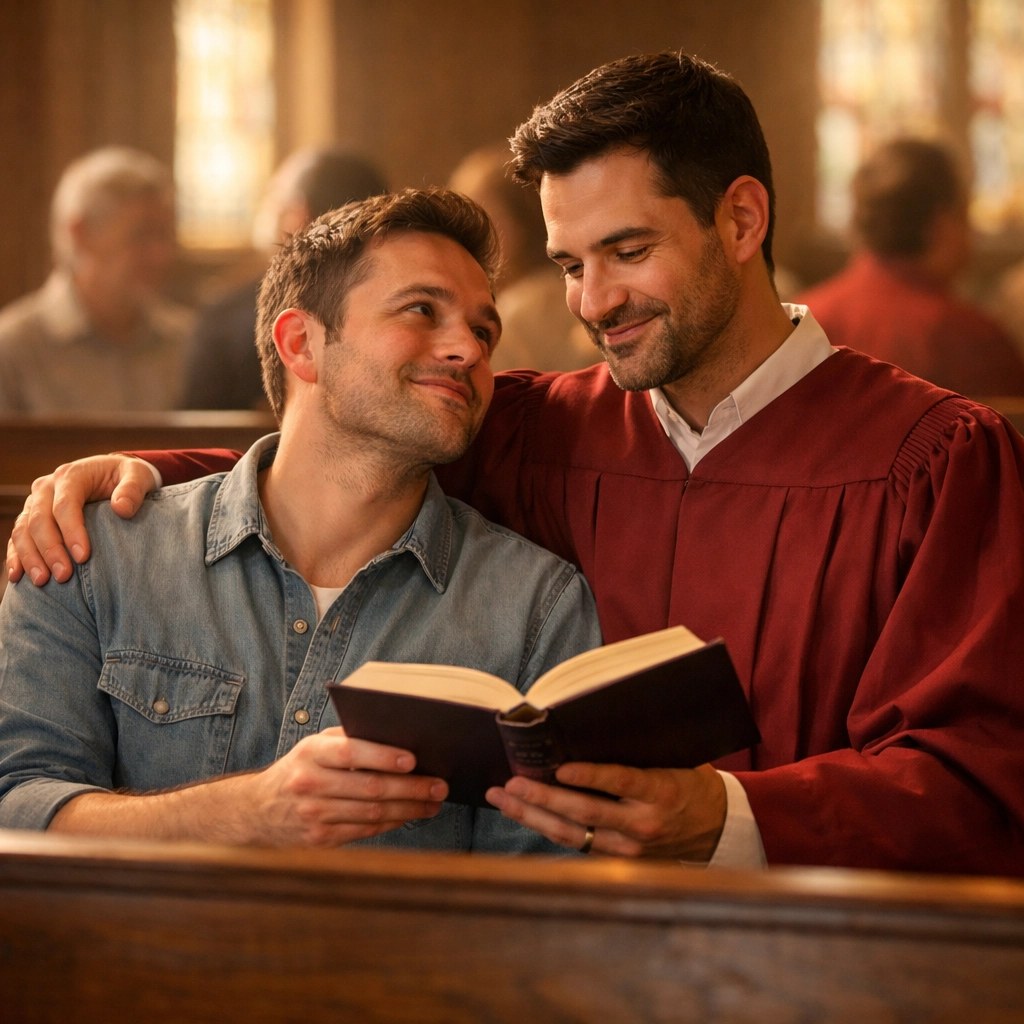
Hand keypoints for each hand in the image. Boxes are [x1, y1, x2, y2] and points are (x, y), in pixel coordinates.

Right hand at [6, 454, 156, 584]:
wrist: (113, 473)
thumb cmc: (127, 476)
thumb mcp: (138, 475)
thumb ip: (133, 489)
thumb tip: (122, 509)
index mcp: (72, 476)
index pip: (65, 504)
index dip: (71, 531)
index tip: (83, 557)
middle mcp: (47, 487)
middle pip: (40, 519)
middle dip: (50, 550)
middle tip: (63, 576)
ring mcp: (35, 502)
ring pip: (23, 530)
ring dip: (30, 557)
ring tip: (43, 582)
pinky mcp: (31, 517)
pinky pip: (17, 537)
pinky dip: (16, 556)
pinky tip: (19, 577)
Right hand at [242, 727, 448, 845]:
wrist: (257, 810)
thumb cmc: (299, 769)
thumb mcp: (315, 746)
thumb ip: (348, 739)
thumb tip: (396, 737)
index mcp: (311, 753)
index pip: (350, 753)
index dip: (383, 756)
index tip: (412, 759)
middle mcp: (310, 784)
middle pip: (369, 788)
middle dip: (411, 787)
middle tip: (439, 785)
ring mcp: (315, 815)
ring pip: (372, 813)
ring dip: (409, 809)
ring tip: (433, 802)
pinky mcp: (321, 839)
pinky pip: (365, 830)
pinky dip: (392, 822)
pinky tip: (410, 815)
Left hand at [485, 762, 726, 860]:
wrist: (717, 827)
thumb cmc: (691, 782)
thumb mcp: (675, 759)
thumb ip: (638, 750)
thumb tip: (590, 726)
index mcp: (661, 791)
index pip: (620, 781)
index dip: (589, 777)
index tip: (560, 769)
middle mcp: (644, 823)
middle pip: (586, 813)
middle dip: (544, 798)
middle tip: (512, 784)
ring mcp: (631, 846)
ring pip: (574, 833)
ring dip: (534, 816)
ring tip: (504, 799)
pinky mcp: (620, 859)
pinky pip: (578, 844)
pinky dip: (548, 828)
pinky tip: (524, 814)